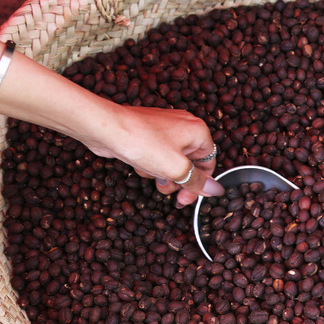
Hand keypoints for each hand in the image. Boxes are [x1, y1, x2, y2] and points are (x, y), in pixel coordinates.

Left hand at [82, 105, 224, 206]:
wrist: (107, 129)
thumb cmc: (142, 142)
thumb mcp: (176, 169)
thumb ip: (198, 181)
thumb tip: (215, 189)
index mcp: (197, 131)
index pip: (209, 162)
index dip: (200, 182)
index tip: (188, 197)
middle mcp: (183, 126)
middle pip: (190, 162)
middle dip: (178, 179)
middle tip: (167, 189)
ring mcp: (164, 128)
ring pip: (172, 160)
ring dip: (162, 173)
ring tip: (151, 174)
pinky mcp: (148, 132)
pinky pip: (156, 155)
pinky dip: (150, 163)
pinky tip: (140, 163)